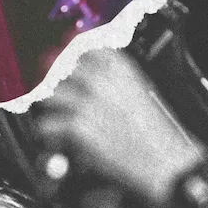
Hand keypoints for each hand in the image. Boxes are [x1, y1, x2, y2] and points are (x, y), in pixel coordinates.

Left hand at [36, 49, 206, 207]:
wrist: (162, 158)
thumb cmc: (154, 131)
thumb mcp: (138, 92)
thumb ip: (113, 80)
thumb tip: (89, 78)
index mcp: (121, 67)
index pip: (83, 48)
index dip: (68, 57)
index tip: (61, 64)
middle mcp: (102, 80)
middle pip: (61, 68)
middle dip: (52, 79)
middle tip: (48, 90)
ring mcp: (87, 102)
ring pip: (50, 94)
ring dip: (47, 105)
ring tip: (50, 114)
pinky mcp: (78, 126)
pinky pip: (47, 124)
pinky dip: (46, 131)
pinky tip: (51, 136)